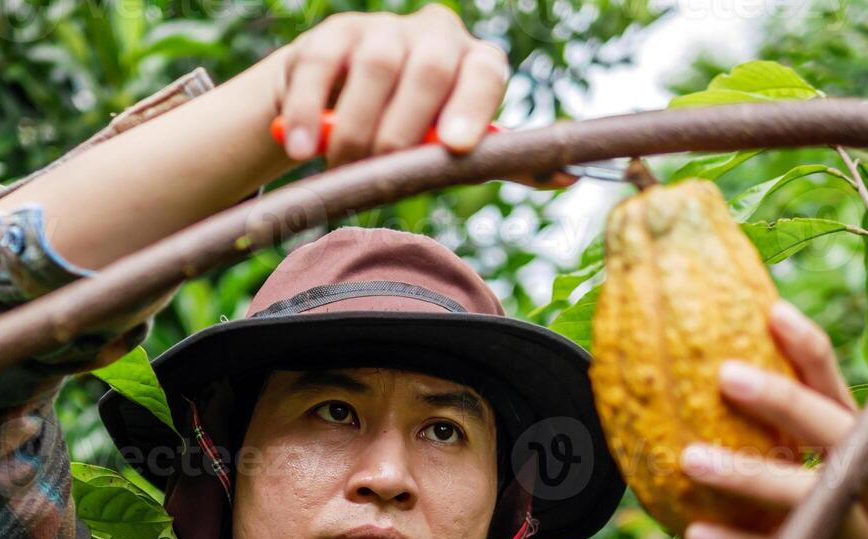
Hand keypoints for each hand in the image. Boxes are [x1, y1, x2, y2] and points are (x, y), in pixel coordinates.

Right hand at [272, 6, 509, 168]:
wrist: (340, 108)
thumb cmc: (413, 134)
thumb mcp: (453, 150)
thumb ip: (501, 163)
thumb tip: (566, 179)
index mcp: (476, 63)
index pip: (486, 73)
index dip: (472, 107)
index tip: (454, 147)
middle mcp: (437, 36)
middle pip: (431, 69)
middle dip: (404, 129)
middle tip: (379, 171)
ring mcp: (383, 30)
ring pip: (377, 67)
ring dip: (356, 128)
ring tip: (340, 168)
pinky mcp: (333, 36)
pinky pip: (321, 68)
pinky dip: (307, 113)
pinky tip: (301, 148)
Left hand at [677, 300, 867, 538]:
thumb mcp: (768, 506)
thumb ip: (745, 458)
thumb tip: (667, 390)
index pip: (846, 401)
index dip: (813, 356)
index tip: (771, 310)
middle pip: (847, 441)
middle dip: (788, 403)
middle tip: (723, 374)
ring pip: (821, 502)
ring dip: (752, 476)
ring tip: (689, 458)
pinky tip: (696, 535)